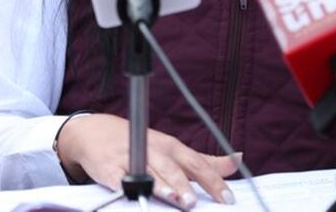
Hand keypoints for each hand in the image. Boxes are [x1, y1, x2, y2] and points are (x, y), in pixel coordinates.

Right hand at [57, 113, 238, 207]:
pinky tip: (135, 195)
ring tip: (174, 198)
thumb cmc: (144, 146)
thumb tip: (238, 160)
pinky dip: (126, 187)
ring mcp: (131, 158)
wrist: (98, 132)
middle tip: (194, 202)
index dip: (212, 181)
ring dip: (161, 186)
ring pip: (148, 173)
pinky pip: (119, 179)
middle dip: (184, 185)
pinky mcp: (109, 168)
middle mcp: (155, 151)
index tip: (227, 198)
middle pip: (173, 169)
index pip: (197, 164)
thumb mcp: (175, 150)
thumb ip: (205, 160)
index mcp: (173, 148)